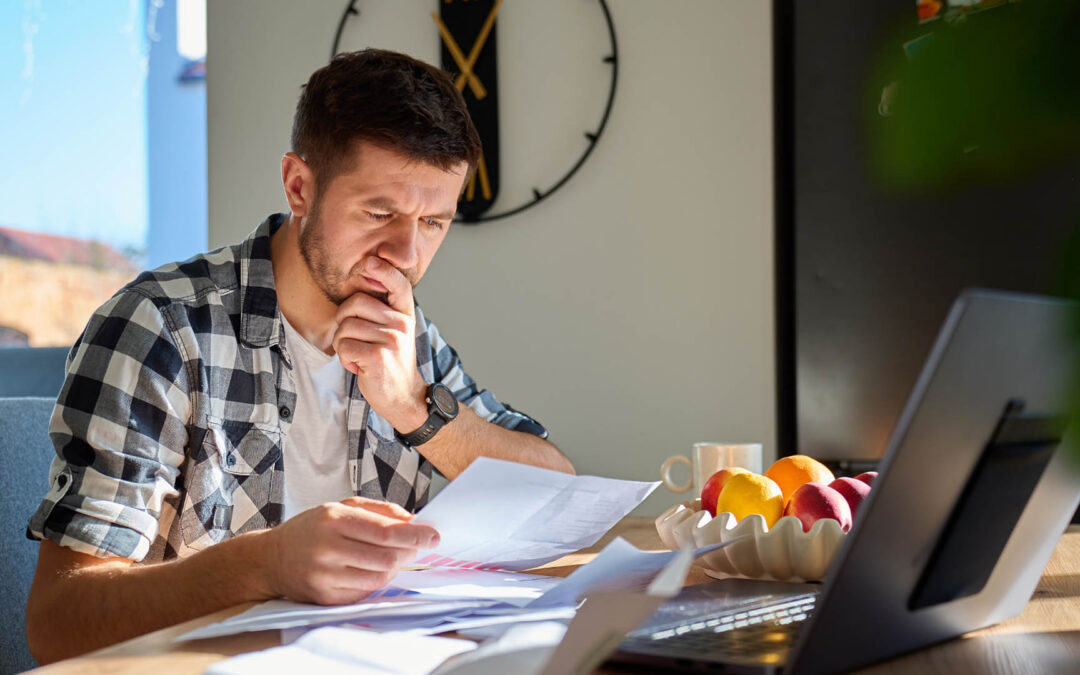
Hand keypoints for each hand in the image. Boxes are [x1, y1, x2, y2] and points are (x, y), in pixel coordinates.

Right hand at [264, 497, 439, 604]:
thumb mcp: (340, 506)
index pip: (385, 531)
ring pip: (380, 577)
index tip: (433, 535)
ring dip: (395, 567)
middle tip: (415, 546)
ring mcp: (325, 576)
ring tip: (391, 556)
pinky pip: (366, 591)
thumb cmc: (310, 529)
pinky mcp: (325, 597)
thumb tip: (412, 519)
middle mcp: (328, 548)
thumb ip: (379, 510)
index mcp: (333, 519)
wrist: (271, 558)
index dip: (414, 535)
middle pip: (387, 556)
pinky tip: (371, 569)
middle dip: (409, 552)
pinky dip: (377, 580)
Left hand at [332, 256, 427, 432]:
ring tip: (360, 356)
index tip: (371, 261)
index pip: (398, 285)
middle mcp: (401, 324)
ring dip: (343, 345)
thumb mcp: (393, 332)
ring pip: (344, 327)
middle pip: (354, 304)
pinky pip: (344, 346)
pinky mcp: (378, 356)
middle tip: (356, 340)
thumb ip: (381, 311)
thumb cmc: (390, 361)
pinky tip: (359, 367)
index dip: (384, 270)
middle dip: (343, 322)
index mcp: (404, 314)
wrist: (402, 396)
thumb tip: (364, 281)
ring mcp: (391, 339)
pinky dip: (345, 359)